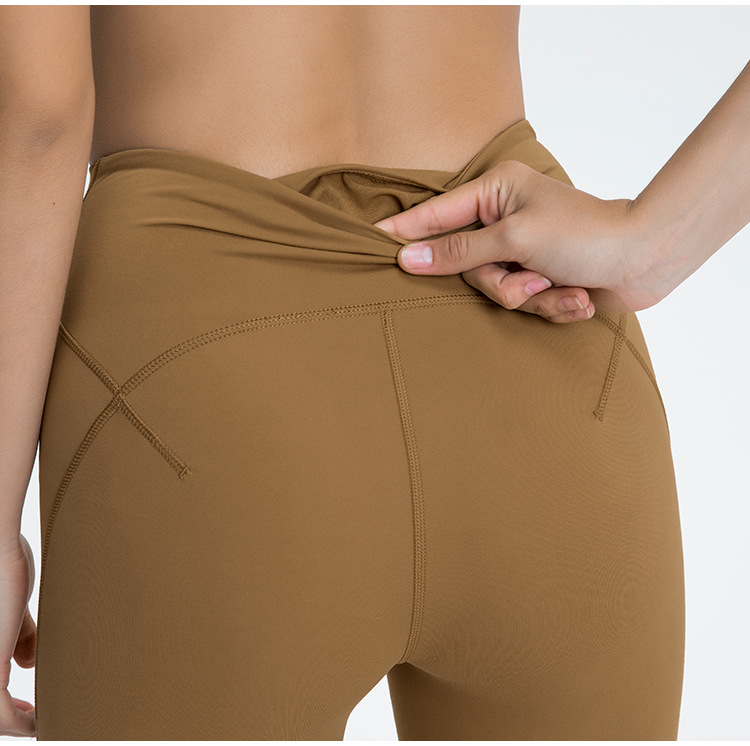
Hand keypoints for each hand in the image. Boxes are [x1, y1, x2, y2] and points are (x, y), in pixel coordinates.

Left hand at [1, 534, 36, 737]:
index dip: (5, 704)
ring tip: (41, 723)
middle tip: (35, 720)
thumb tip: (29, 660)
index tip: (29, 707)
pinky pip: (0, 711)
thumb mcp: (13, 606)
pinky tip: (39, 722)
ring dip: (17, 723)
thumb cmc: (4, 560)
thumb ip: (20, 633)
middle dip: (11, 717)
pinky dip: (21, 724)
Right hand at [373, 160, 652, 319]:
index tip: (371, 240)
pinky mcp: (538, 277)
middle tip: (532, 281)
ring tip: (563, 288)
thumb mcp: (515, 237)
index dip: (405, 231)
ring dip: (532, 297)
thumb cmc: (586, 235)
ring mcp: (520, 251)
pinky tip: (576, 296)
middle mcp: (503, 219)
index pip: (435, 215)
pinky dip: (551, 305)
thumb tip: (408, 257)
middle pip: (467, 266)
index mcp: (495, 192)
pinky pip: (522, 302)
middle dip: (503, 283)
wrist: (644, 260)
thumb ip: (458, 250)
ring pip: (494, 290)